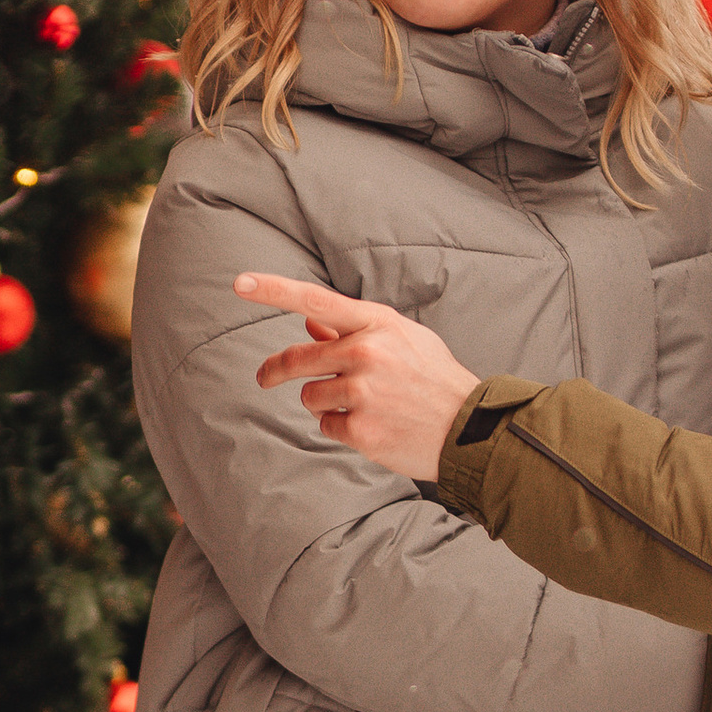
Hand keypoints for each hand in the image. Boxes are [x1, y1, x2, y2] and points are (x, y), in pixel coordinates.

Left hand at [235, 272, 481, 483]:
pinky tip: (373, 426)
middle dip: (275, 370)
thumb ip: (354, 331)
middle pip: (297, 358)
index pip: (316, 300)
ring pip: (310, 396)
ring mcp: (364, 392)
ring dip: (324, 403)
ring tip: (363, 406)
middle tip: (265, 377)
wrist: (471, 429)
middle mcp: (367, 353)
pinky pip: (326, 426)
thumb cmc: (434, 380)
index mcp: (377, 324)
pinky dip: (341, 428)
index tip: (240, 283)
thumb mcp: (402, 340)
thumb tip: (310, 323)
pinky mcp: (361, 429)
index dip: (274, 290)